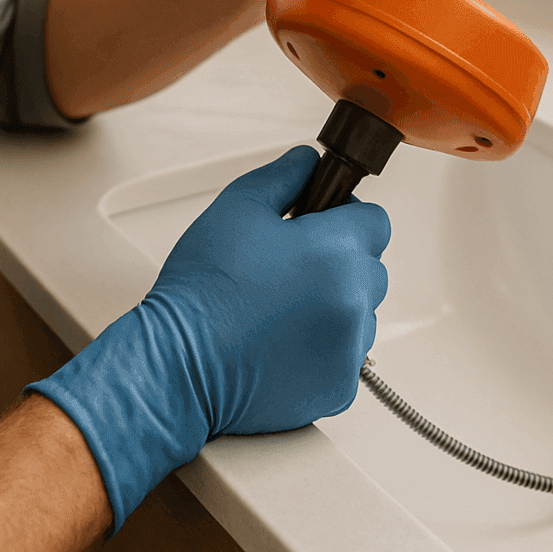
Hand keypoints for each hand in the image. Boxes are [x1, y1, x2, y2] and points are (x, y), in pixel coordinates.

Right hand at [27, 146, 389, 533]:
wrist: (178, 367)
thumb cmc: (202, 291)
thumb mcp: (237, 208)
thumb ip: (283, 177)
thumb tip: (308, 162)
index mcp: (337, 252)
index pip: (374, 221)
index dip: (344, 217)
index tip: (316, 226)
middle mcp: (355, 302)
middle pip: (371, 269)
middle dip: (340, 263)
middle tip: (289, 270)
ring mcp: (350, 350)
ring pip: (361, 316)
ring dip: (335, 308)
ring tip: (280, 312)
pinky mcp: (338, 389)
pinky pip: (345, 358)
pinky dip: (323, 351)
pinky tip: (280, 345)